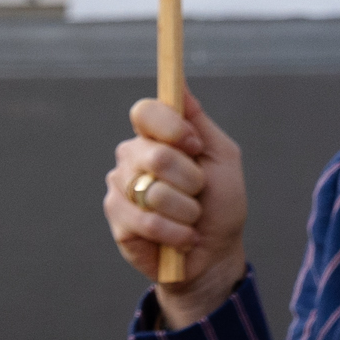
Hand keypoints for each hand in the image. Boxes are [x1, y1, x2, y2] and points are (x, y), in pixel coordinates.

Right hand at [106, 95, 249, 325]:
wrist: (214, 252)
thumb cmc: (221, 203)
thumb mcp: (222, 158)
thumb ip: (199, 124)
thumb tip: (180, 87)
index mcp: (157, 137)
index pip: (145, 112)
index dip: (171, 128)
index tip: (195, 146)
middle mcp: (133, 157)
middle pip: (155, 154)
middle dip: (191, 179)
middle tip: (199, 192)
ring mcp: (120, 188)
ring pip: (154, 191)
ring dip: (187, 210)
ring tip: (191, 217)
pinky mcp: (117, 220)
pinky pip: (146, 221)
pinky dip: (176, 232)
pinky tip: (183, 237)